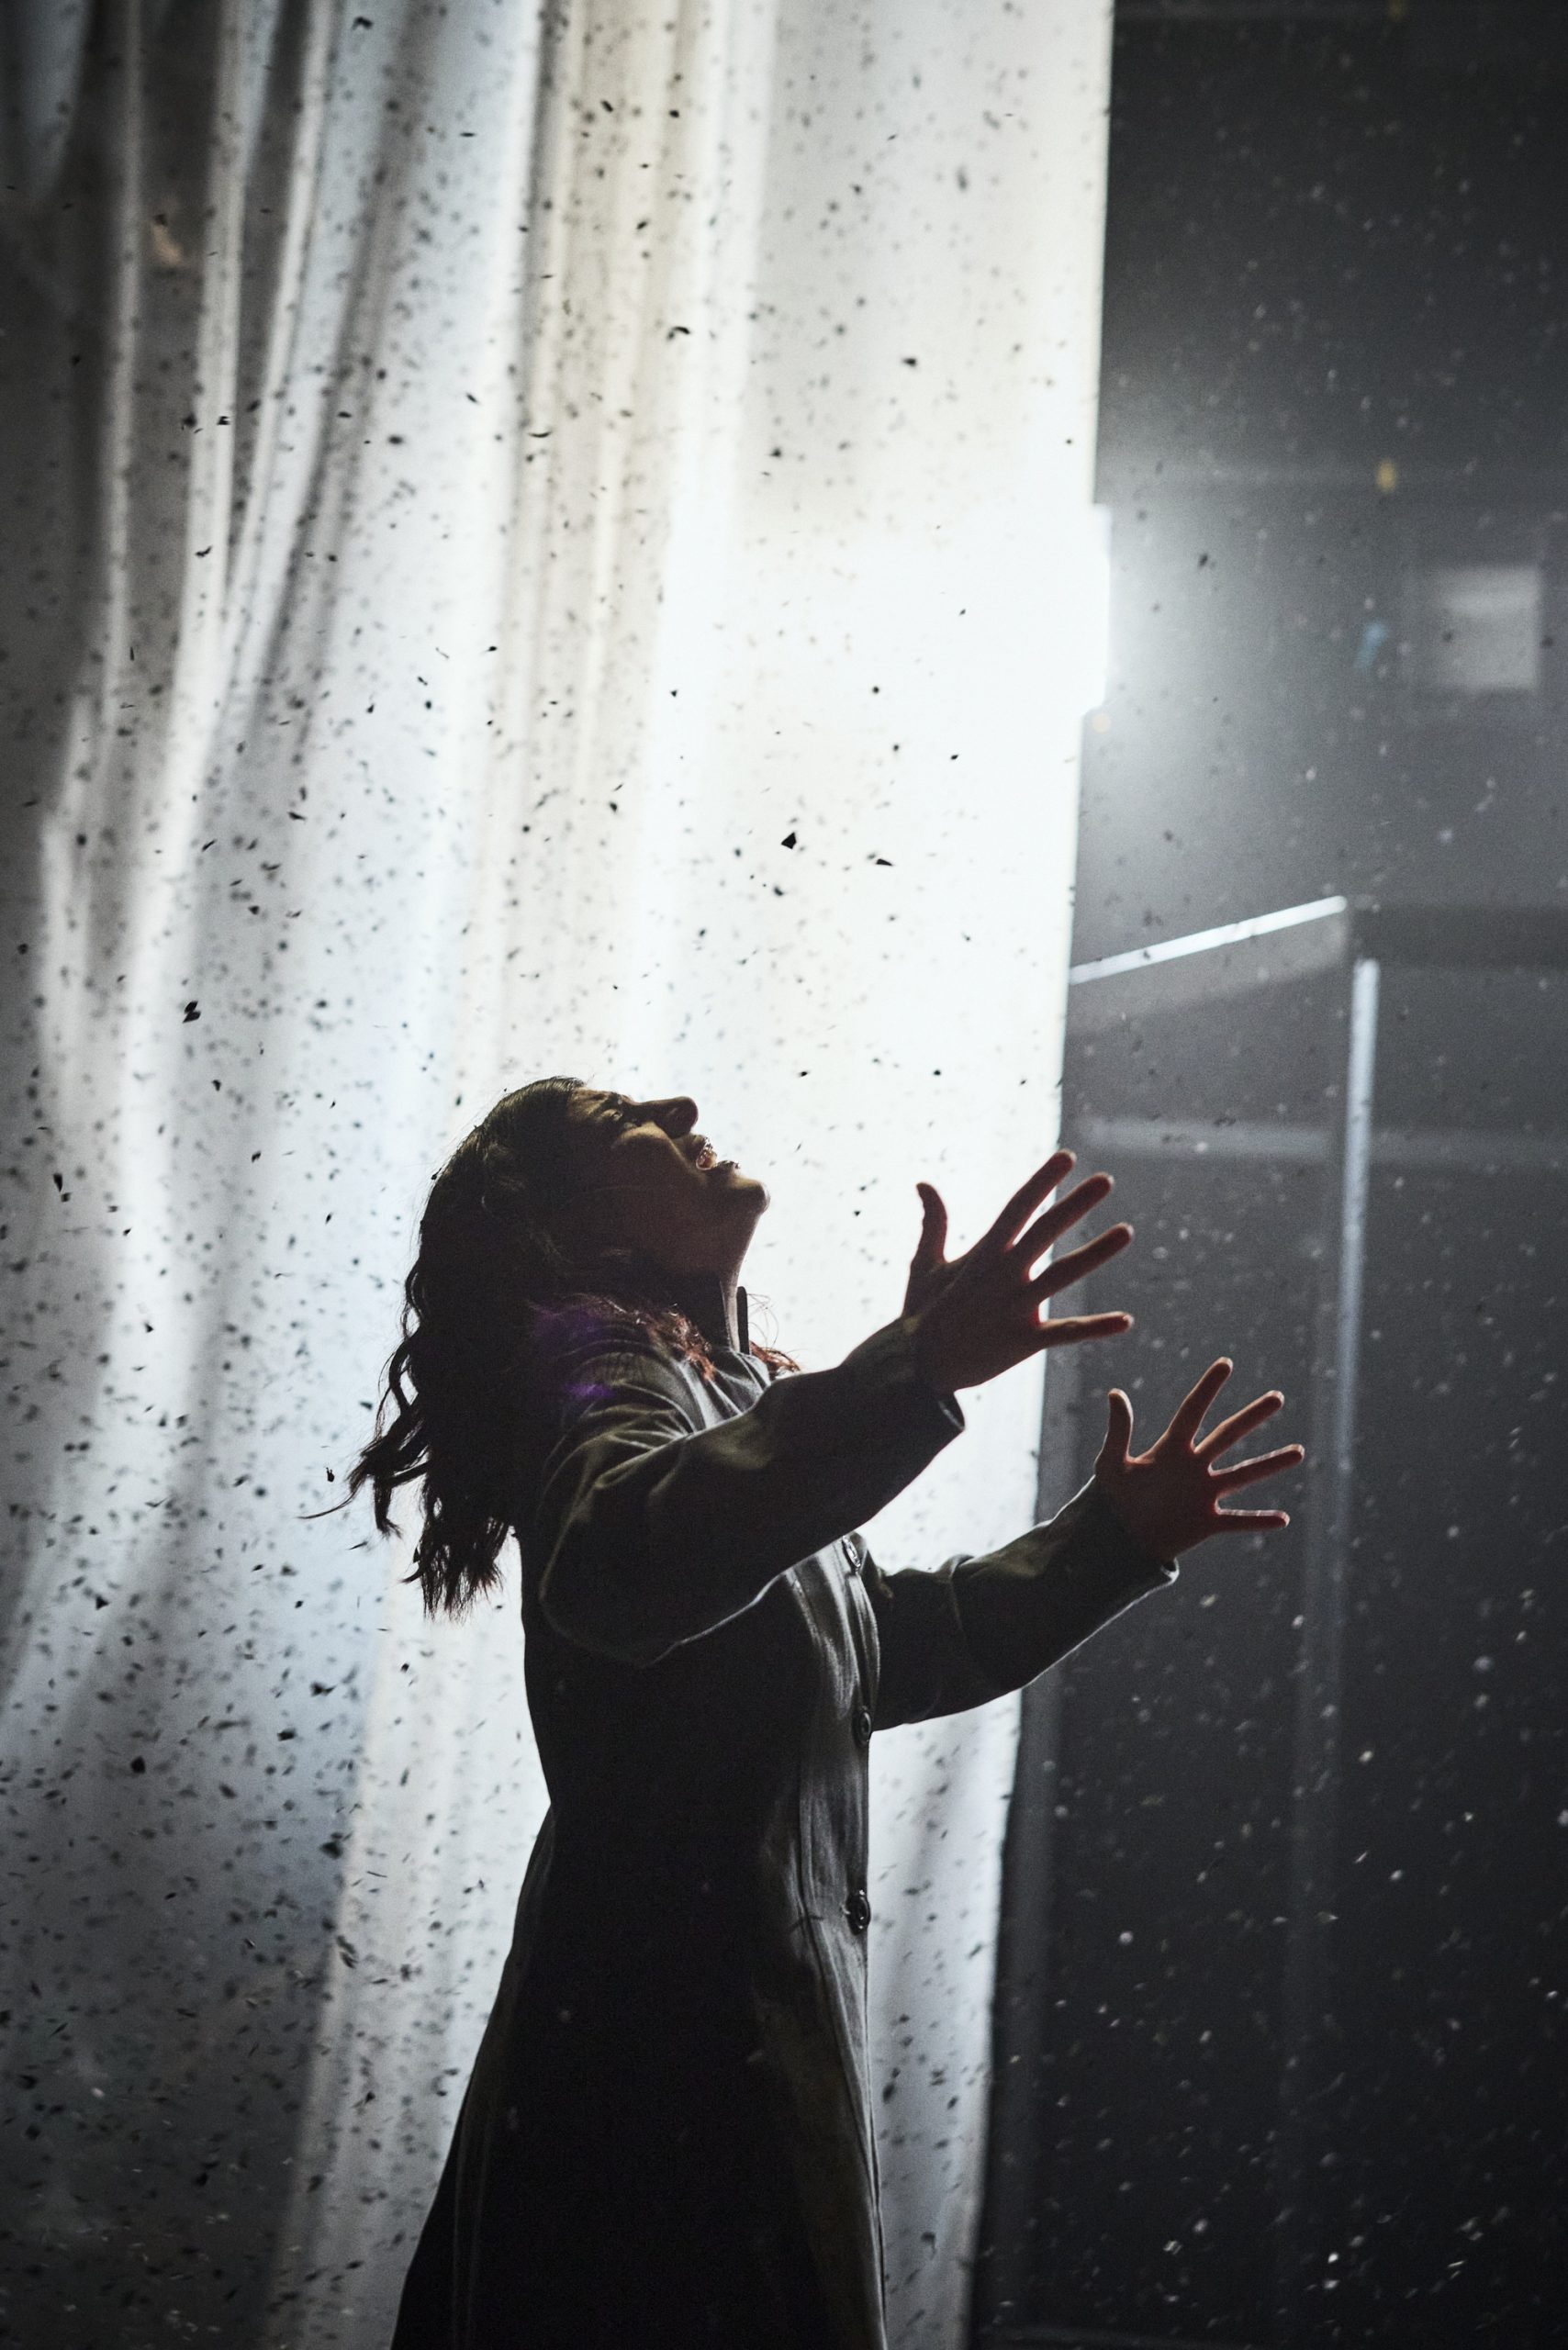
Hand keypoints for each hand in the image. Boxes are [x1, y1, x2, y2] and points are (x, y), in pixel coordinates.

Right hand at [906, 1150, 1133, 1395]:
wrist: (914, 1368)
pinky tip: (1126, 1320)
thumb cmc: (921, 1314)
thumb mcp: (924, 1264)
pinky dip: (1096, 1328)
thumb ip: (933, 1223)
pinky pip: (1065, 1333)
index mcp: (983, 1254)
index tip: (1066, 1158)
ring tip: (1126, 1232)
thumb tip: (923, 1183)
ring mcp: (1014, 1307)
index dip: (1042, 1182)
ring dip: (1095, 1253)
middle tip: (1106, 1180)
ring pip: (1061, 1274)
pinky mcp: (1022, 1341)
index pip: (1018, 1208)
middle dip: (1075, 1204)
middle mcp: (1002, 1274)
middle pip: (1044, 1231)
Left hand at [1093, 1359, 1304, 1560]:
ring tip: (1298, 1452)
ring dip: (1270, 1464)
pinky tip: (1283, 1519)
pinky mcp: (1206, 1523)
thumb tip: (1115, 1392)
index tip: (1226, 1364)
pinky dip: (1259, 1520)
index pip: (1193, 1412)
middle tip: (1277, 1397)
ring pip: (1243, 1475)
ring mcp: (1203, 1494)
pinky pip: (1237, 1521)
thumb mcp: (1111, 1462)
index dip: (1208, 1388)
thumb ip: (1118, 1431)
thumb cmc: (1113, 1498)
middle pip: (1227, 1436)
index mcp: (1170, 1449)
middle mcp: (1193, 1467)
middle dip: (1252, 1417)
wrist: (1118, 1537)